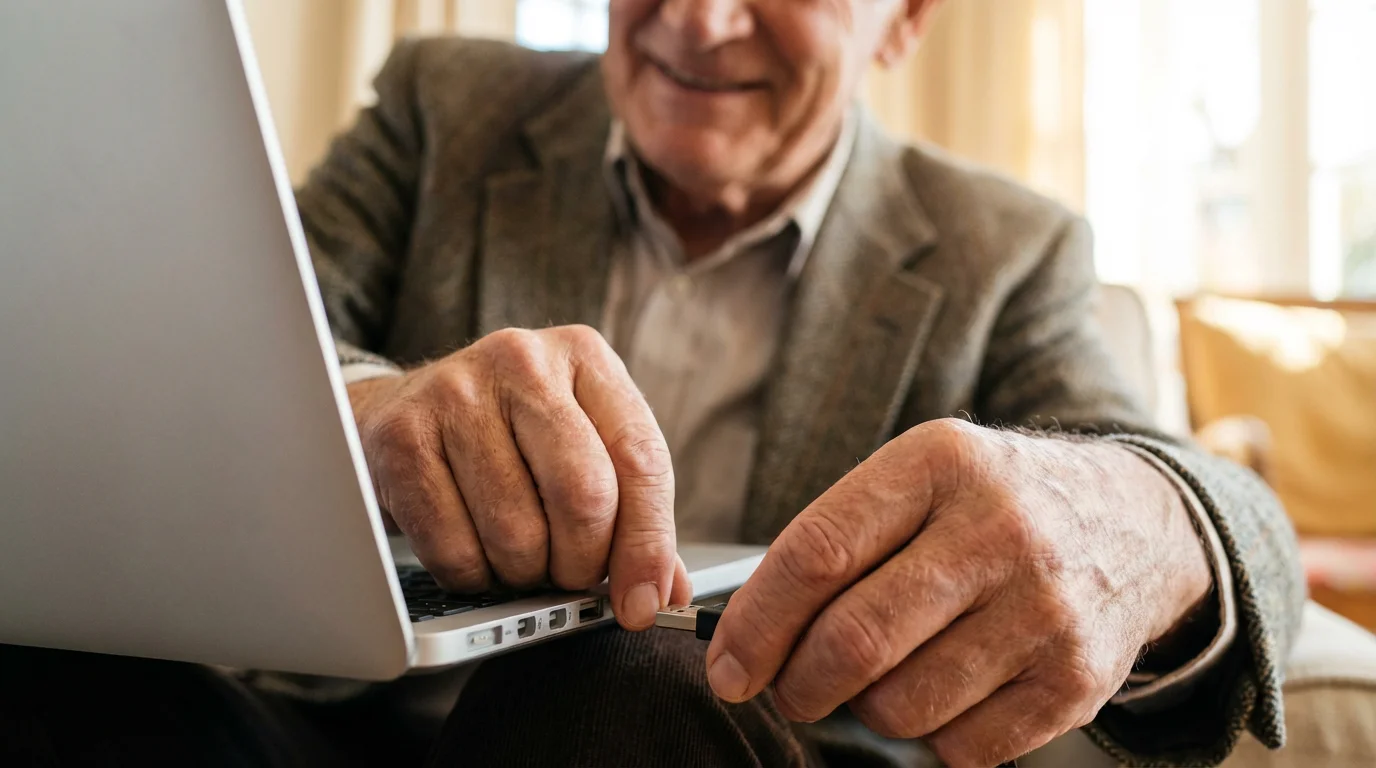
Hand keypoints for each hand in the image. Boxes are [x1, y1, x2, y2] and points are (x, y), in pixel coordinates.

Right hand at [347, 325, 691, 629]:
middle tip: (571, 578)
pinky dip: (473, 578)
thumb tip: (664, 593)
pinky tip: (474, 555)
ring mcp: (455, 393)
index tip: (644, 603)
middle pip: (584, 495)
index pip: (641, 459)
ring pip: (518, 533)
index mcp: (586, 356)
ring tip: (519, 558)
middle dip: (583, 563)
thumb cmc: (512, 437)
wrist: (404, 410)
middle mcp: (522, 361)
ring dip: (525, 575)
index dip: (649, 545)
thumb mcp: (583, 446)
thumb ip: (633, 512)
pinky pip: (454, 549)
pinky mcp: (400, 438)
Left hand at [706, 419, 1210, 766]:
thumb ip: (839, 538)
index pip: (818, 552)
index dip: (758, 623)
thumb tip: (746, 634)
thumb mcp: (920, 478)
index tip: (729, 666)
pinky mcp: (1078, 679)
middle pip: (855, 640)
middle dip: (799, 684)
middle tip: (792, 689)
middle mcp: (997, 530)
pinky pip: (962, 748)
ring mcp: (1044, 608)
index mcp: (939, 464)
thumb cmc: (992, 504)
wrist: (1136, 522)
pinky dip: (929, 737)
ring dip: (863, 712)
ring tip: (874, 683)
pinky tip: (940, 695)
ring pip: (902, 705)